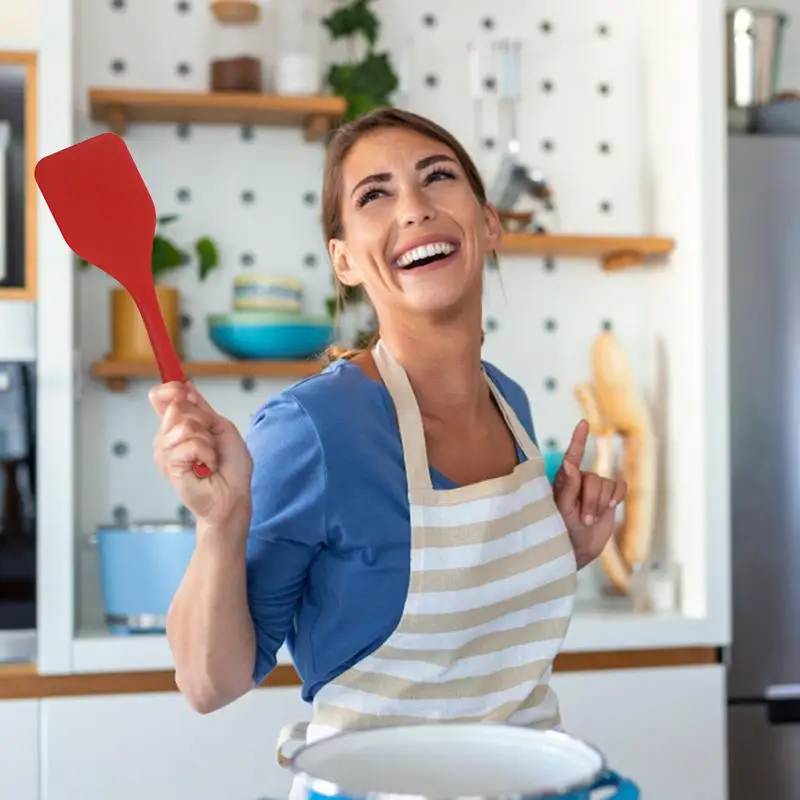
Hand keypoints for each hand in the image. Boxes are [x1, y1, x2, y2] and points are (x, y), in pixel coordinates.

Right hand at [149, 382, 252, 529]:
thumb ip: (201, 408)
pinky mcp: (169, 465)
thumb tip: (185, 386)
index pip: (162, 396)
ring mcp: (165, 451)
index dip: (172, 389)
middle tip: (211, 442)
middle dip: (204, 421)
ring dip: (207, 441)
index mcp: (178, 425)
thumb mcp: (221, 428)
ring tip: (209, 458)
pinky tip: (206, 468)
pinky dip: (207, 454)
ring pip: (185, 426)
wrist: (233, 496)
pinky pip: (190, 444)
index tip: (185, 391)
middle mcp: (167, 437)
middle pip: (177, 407)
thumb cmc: (230, 467)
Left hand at [553, 419, 625, 568]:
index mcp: (563, 479)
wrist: (577, 548)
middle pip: (593, 479)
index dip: (578, 439)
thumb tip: (569, 462)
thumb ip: (567, 485)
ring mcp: (595, 486)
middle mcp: (579, 479)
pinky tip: (612, 506)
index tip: (583, 423)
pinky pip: (620, 486)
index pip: (572, 456)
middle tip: (583, 520)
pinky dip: (617, 496)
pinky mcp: (610, 495)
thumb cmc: (561, 529)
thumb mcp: (562, 508)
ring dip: (600, 505)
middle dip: (591, 501)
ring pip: (606, 484)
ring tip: (589, 520)